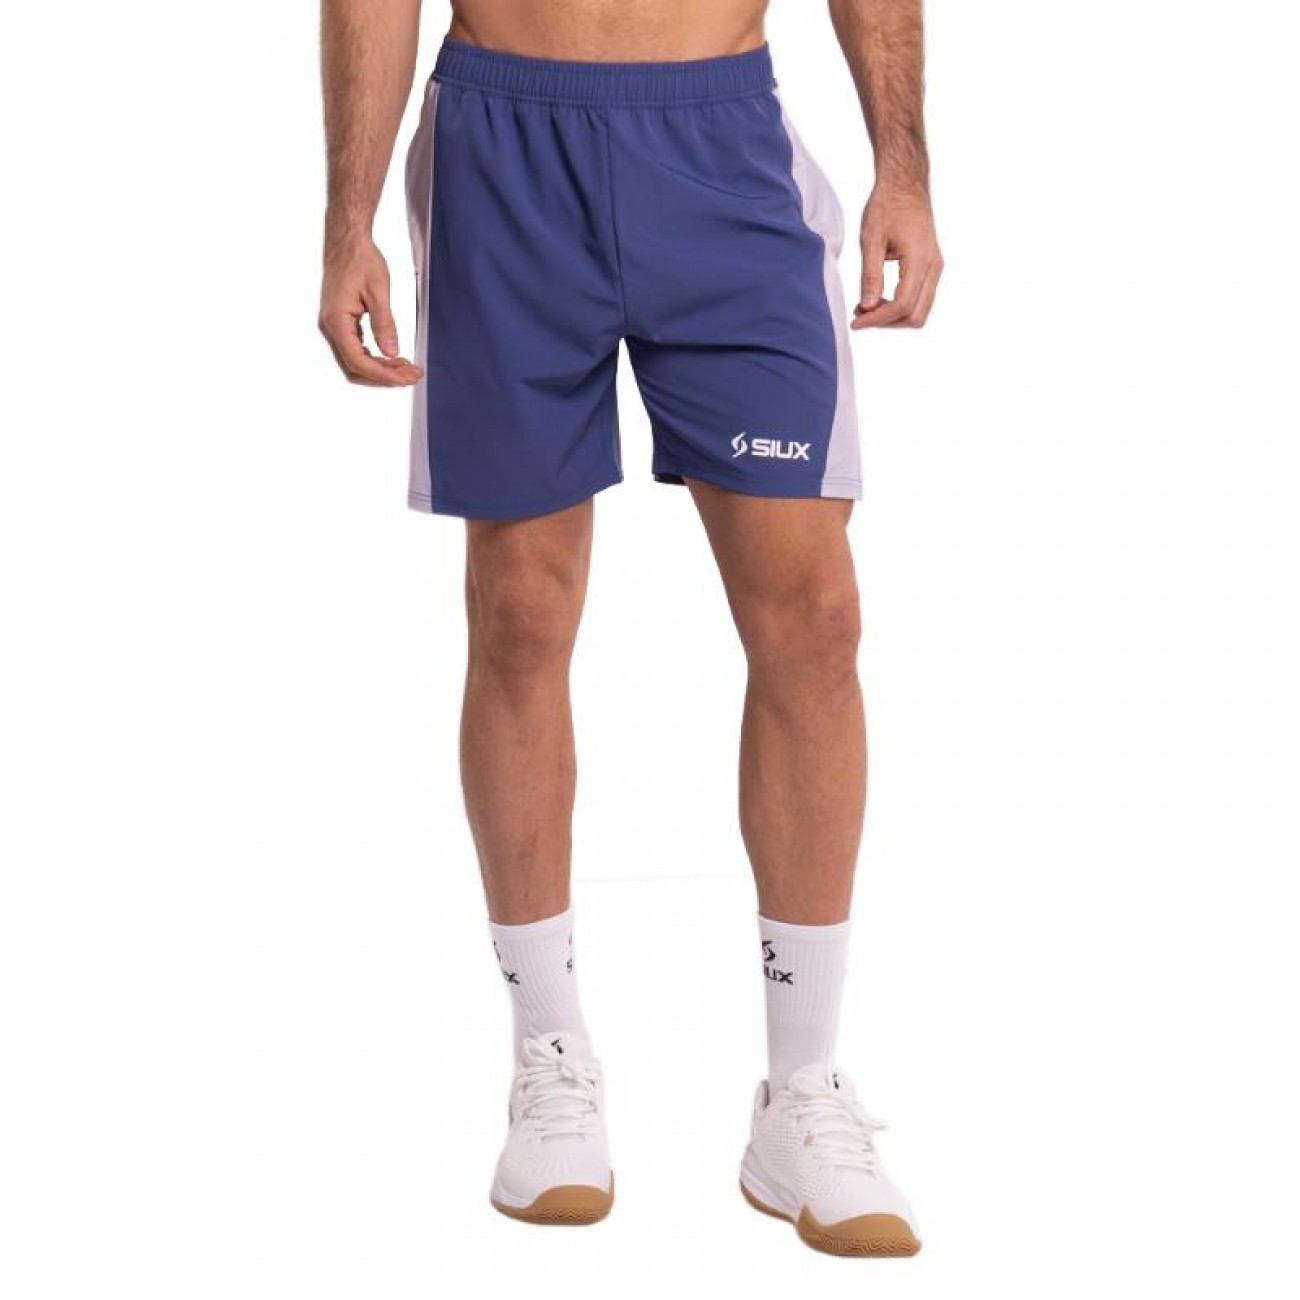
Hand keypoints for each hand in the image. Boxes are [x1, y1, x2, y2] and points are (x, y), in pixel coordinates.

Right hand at [318, 235, 422, 385]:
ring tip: (406, 367)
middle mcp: (331, 326)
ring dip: (382, 367)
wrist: (348, 241)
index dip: (382, 374)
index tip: (404, 377)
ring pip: (356, 360)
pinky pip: (356, 348)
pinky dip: (376, 356)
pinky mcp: (342, 321)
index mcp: (337, 321)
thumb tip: (391, 351)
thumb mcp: (378, 291)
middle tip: (411, 375)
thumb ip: (384, 324)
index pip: (358, 361)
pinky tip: (393, 356)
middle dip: (385, 375)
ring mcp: (335, 325)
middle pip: (356, 366)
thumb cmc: (359, 259)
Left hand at [852, 184, 942, 329]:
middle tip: (861, 315)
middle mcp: (933, 267)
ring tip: (867, 307)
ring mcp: (935, 268)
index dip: (878, 319)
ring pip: (919, 311)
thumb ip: (871, 276)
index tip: (856, 321)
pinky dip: (900, 306)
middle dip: (887, 322)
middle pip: (916, 316)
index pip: (902, 305)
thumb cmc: (887, 205)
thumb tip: (867, 308)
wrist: (906, 184)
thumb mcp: (871, 240)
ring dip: (893, 316)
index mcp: (920, 260)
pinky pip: (920, 299)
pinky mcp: (931, 267)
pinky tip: (879, 299)